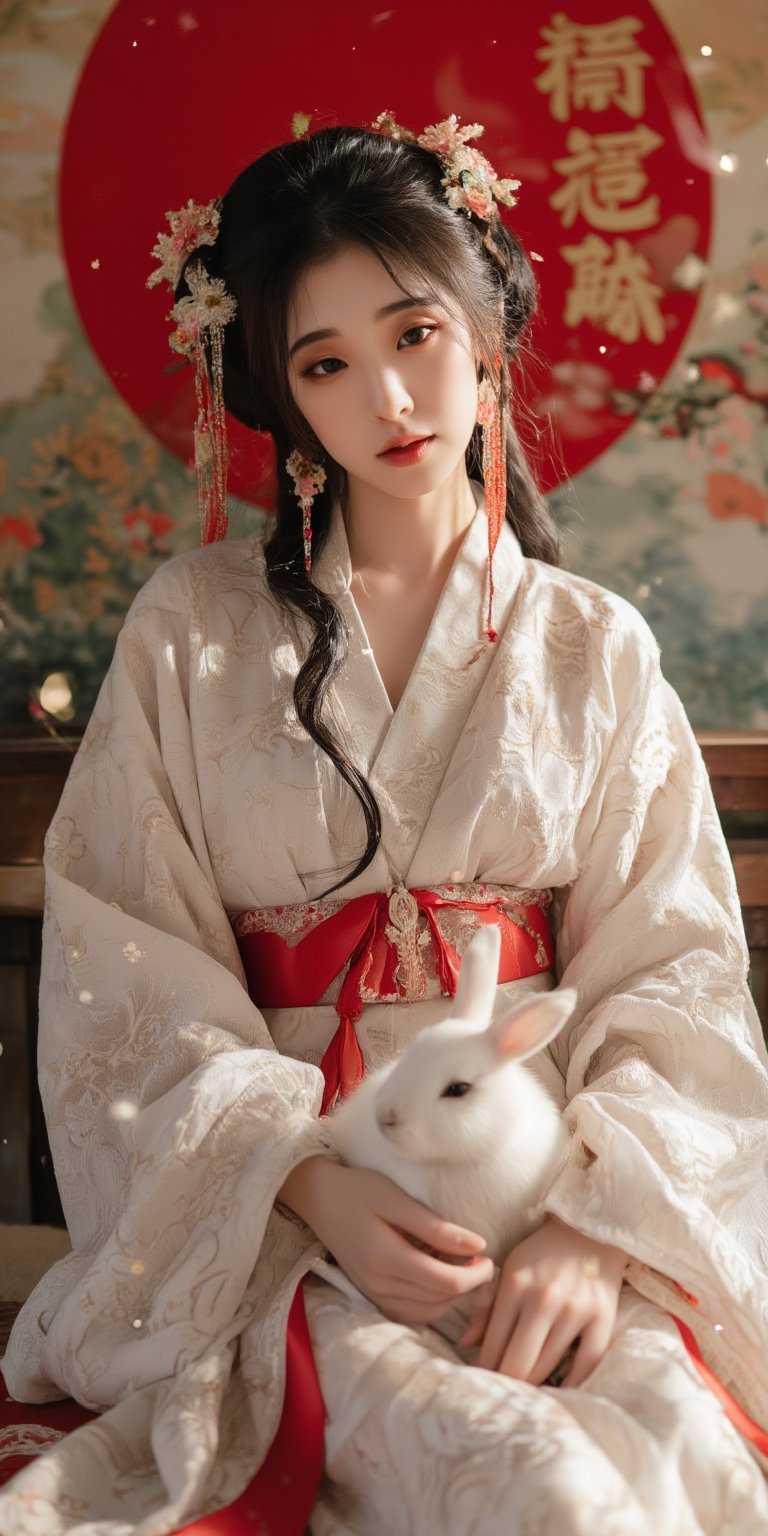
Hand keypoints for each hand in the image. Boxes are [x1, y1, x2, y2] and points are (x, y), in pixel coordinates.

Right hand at [277, 1156, 494, 1325]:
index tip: (488, 1255)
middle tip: (477, 1257)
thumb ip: (436, 1227)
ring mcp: (373, 1294)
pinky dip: (431, 1301)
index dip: (476, 1275)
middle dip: (468, 1284)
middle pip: (440, 1301)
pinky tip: (434, 1276)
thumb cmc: (359, 1191)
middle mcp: (378, 1284)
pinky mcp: (372, 1297)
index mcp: (385, 1257)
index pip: (445, 1283)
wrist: (319, 1200)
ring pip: (428, 1312)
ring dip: (451, 1295)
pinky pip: (412, 1313)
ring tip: (456, 1265)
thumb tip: (478, 1246)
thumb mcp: (396, 1199)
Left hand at [458, 1215, 626, 1387]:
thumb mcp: (509, 1270)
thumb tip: (465, 1344)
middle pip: (518, 1361)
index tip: (482, 1382)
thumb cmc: (542, 1254)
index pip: (493, 1342)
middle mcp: (544, 1298)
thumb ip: (487, 1308)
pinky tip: (561, 1391)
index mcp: (515, 1285)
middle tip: (502, 1394)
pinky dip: (572, 1383)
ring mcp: (575, 1309)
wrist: (590, 1231)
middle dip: (507, 1382)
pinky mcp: (603, 1317)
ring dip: (534, 1384)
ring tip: (525, 1394)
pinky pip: (587, 1363)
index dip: (485, 1369)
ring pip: (548, 1364)